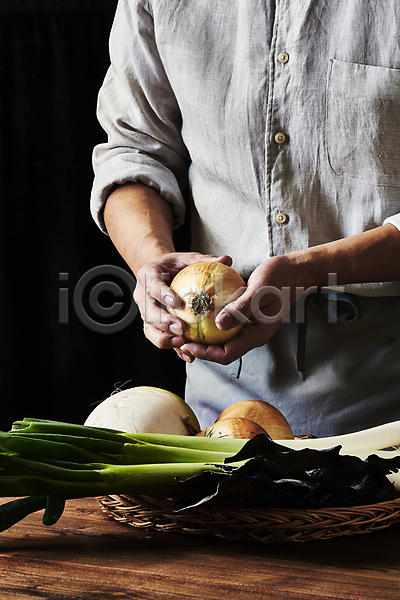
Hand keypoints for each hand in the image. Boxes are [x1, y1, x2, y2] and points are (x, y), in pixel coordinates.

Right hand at [133, 252, 232, 351]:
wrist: (158, 274)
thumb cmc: (174, 265)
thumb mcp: (187, 258)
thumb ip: (204, 260)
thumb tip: (227, 260)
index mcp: (148, 276)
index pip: (153, 286)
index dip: (163, 295)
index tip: (176, 303)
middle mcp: (142, 296)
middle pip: (148, 313)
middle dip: (163, 323)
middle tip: (180, 329)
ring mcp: (146, 313)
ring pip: (150, 330)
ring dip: (165, 338)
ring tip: (182, 343)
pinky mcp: (152, 326)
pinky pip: (160, 339)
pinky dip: (173, 348)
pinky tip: (188, 356)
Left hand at [178, 255, 300, 363]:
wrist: (292, 270)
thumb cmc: (278, 279)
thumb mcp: (259, 291)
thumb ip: (241, 308)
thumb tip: (219, 325)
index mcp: (256, 335)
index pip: (227, 354)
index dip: (205, 354)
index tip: (187, 344)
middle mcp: (250, 335)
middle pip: (221, 350)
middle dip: (200, 348)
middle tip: (179, 337)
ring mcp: (247, 326)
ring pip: (221, 338)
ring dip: (203, 336)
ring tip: (183, 328)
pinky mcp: (243, 316)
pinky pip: (224, 323)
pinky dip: (209, 320)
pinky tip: (194, 311)